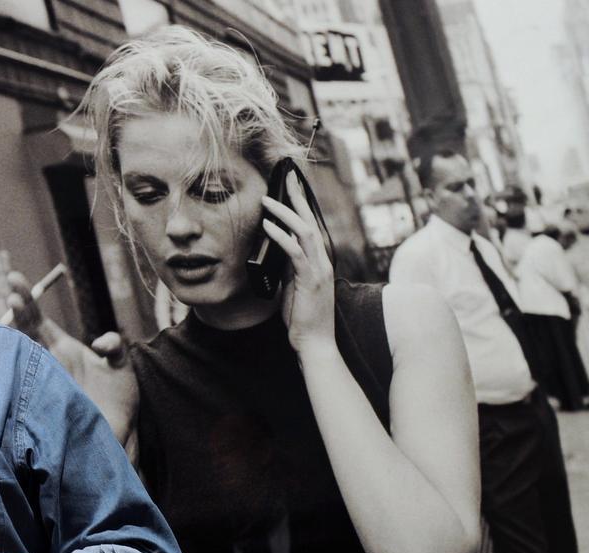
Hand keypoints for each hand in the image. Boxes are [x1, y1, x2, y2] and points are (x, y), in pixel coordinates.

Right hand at [6, 272, 138, 443]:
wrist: (117, 434)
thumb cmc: (118, 399)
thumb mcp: (122, 365)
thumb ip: (114, 345)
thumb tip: (100, 342)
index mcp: (62, 349)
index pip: (37, 320)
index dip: (26, 300)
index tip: (14, 279)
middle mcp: (47, 363)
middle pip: (24, 332)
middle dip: (18, 311)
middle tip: (11, 292)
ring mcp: (42, 382)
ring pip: (19, 356)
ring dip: (14, 338)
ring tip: (11, 317)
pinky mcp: (42, 402)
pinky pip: (23, 385)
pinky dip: (15, 372)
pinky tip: (11, 354)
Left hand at [260, 170, 335, 356]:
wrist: (314, 342)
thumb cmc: (302, 317)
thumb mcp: (293, 286)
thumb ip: (288, 267)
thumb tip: (274, 249)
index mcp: (318, 260)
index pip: (309, 224)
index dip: (300, 203)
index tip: (290, 184)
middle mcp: (322, 260)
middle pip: (309, 220)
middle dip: (296, 196)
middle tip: (285, 175)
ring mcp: (318, 269)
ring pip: (303, 231)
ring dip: (284, 213)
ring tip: (266, 200)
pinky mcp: (310, 279)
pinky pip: (295, 252)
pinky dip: (281, 237)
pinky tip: (268, 228)